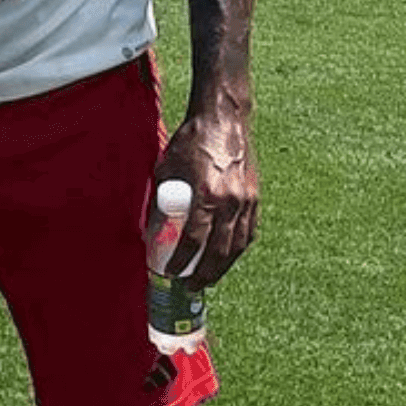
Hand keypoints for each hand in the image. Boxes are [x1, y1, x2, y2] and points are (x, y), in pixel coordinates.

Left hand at [153, 112, 258, 286]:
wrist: (224, 119)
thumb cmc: (191, 140)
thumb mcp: (167, 168)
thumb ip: (161, 197)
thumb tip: (150, 225)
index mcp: (205, 194)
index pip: (194, 240)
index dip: (181, 261)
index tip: (170, 272)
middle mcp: (230, 201)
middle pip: (218, 251)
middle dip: (204, 274)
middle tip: (191, 287)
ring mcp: (246, 200)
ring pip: (237, 246)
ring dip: (223, 267)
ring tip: (209, 279)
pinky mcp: (255, 197)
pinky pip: (248, 233)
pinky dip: (238, 249)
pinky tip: (228, 258)